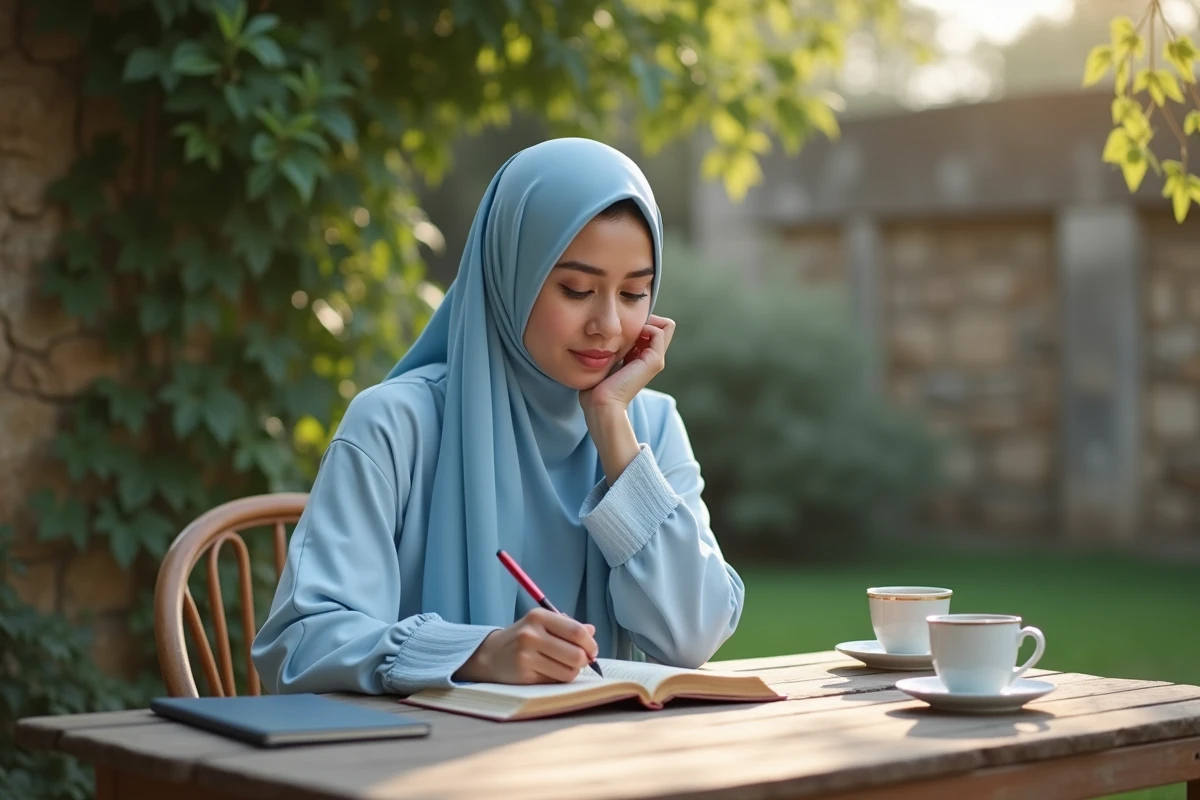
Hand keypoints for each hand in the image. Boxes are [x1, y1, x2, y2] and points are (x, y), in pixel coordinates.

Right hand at [453, 608, 598, 683]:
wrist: (490, 655)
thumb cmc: (522, 638)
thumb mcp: (541, 624)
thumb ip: (567, 626)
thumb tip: (591, 630)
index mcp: (538, 617)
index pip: (576, 631)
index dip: (590, 643)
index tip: (592, 650)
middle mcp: (531, 635)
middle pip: (576, 654)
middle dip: (584, 660)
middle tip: (581, 661)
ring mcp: (526, 657)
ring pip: (568, 671)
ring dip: (572, 672)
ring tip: (564, 666)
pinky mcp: (524, 676)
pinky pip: (555, 682)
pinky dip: (559, 679)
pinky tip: (551, 672)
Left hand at [579, 314, 675, 415]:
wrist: (602, 402)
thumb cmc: (598, 385)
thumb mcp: (606, 359)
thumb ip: (611, 347)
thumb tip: (608, 332)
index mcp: (641, 359)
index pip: (652, 330)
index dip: (640, 321)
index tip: (622, 324)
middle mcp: (652, 358)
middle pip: (662, 327)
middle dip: (646, 318)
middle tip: (627, 322)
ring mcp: (656, 360)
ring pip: (664, 326)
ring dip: (646, 320)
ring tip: (628, 328)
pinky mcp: (654, 361)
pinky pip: (660, 331)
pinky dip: (647, 325)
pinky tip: (629, 334)